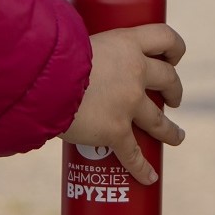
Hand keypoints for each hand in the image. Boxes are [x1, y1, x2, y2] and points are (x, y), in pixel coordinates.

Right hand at [61, 24, 186, 185]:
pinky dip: (141, 168)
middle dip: (174, 90)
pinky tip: (148, 177)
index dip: (174, 48)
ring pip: (159, 121)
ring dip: (170, 131)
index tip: (173, 58)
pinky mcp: (115, 131)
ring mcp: (128, 103)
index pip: (165, 38)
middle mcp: (135, 71)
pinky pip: (133, 154)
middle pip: (169, 80)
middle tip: (172, 99)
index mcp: (126, 43)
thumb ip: (74, 44)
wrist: (38, 78)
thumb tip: (58, 41)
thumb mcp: (70, 39)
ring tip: (176, 136)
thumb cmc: (46, 52)